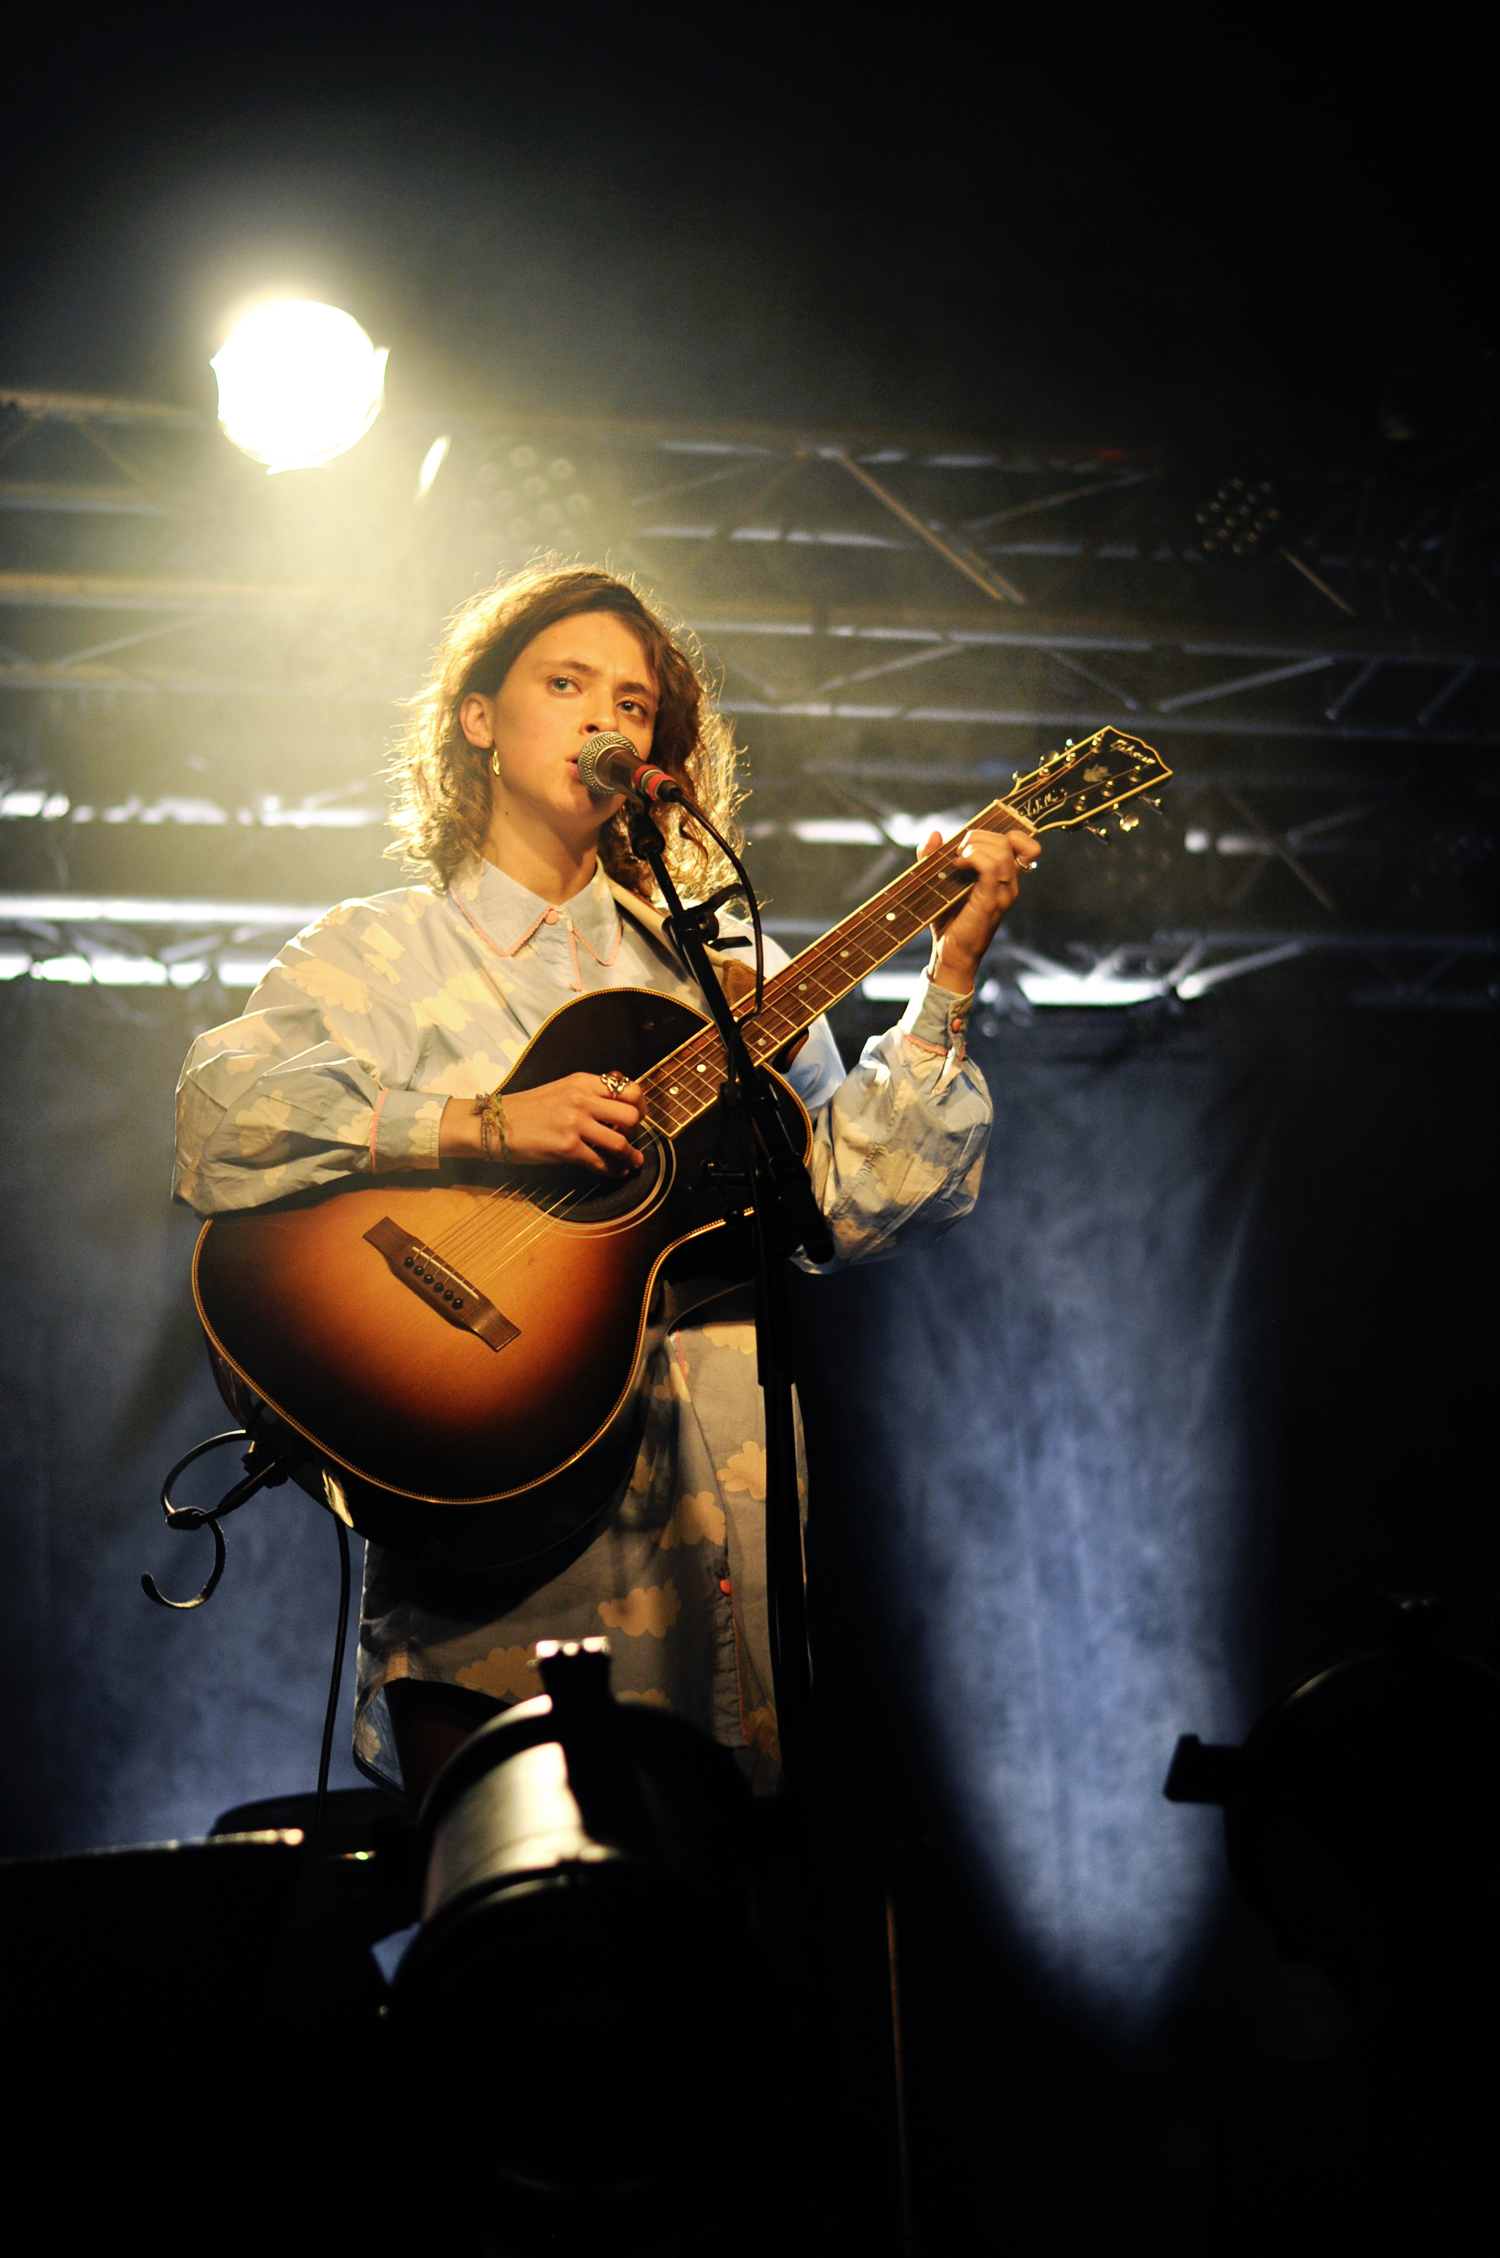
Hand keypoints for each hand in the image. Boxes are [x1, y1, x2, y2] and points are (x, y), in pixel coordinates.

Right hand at [440, 1073, 645, 1172]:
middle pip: (631, 1115)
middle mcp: (582, 1099)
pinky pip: (601, 1162)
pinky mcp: (566, 1148)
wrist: (494, 1124)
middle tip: (631, 1139)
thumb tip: (619, 1098)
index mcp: (582, 1082)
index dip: (640, 1106)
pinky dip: (614, 1170)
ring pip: (621, 1141)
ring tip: (632, 1161)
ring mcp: (574, 1123)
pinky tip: (616, 1171)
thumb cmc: (527, 1109)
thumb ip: (589, 1092)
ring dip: (631, 1155)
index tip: (637, 1117)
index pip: (629, 1089)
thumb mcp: (561, 1089)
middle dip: (637, 1131)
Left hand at [921, 826, 1038, 994]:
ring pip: (1001, 851)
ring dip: (975, 845)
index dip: (1008, 833)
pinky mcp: (991, 902)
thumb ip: (935, 856)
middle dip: (979, 835)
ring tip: (957, 859)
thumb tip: (934, 834)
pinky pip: (992, 868)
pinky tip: (958, 865)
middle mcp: (1010, 883)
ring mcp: (1003, 893)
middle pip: (1008, 840)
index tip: (977, 841)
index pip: (1026, 844)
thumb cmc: (947, 920)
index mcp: (1004, 877)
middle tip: (958, 850)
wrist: (949, 954)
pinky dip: (973, 858)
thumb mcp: (939, 881)